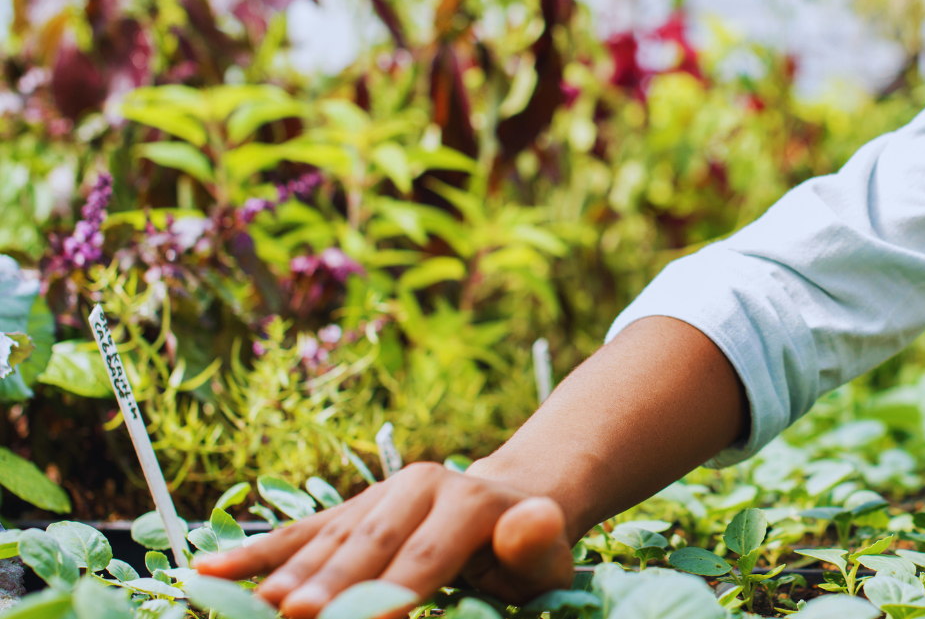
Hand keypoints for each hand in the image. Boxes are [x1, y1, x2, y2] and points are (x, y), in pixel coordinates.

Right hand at [194, 462, 573, 617]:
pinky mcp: (352, 508)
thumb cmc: (528, 551)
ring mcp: (379, 495)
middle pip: (368, 547)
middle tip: (293, 617)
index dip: (393, 592)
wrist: (513, 501)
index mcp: (468, 502)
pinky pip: (301, 532)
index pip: (425, 556)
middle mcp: (419, 487)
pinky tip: (209, 571)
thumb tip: (535, 518)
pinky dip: (256, 553)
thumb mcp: (548, 553)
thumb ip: (538, 543)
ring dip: (284, 576)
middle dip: (327, 587)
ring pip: (328, 539)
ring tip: (247, 608)